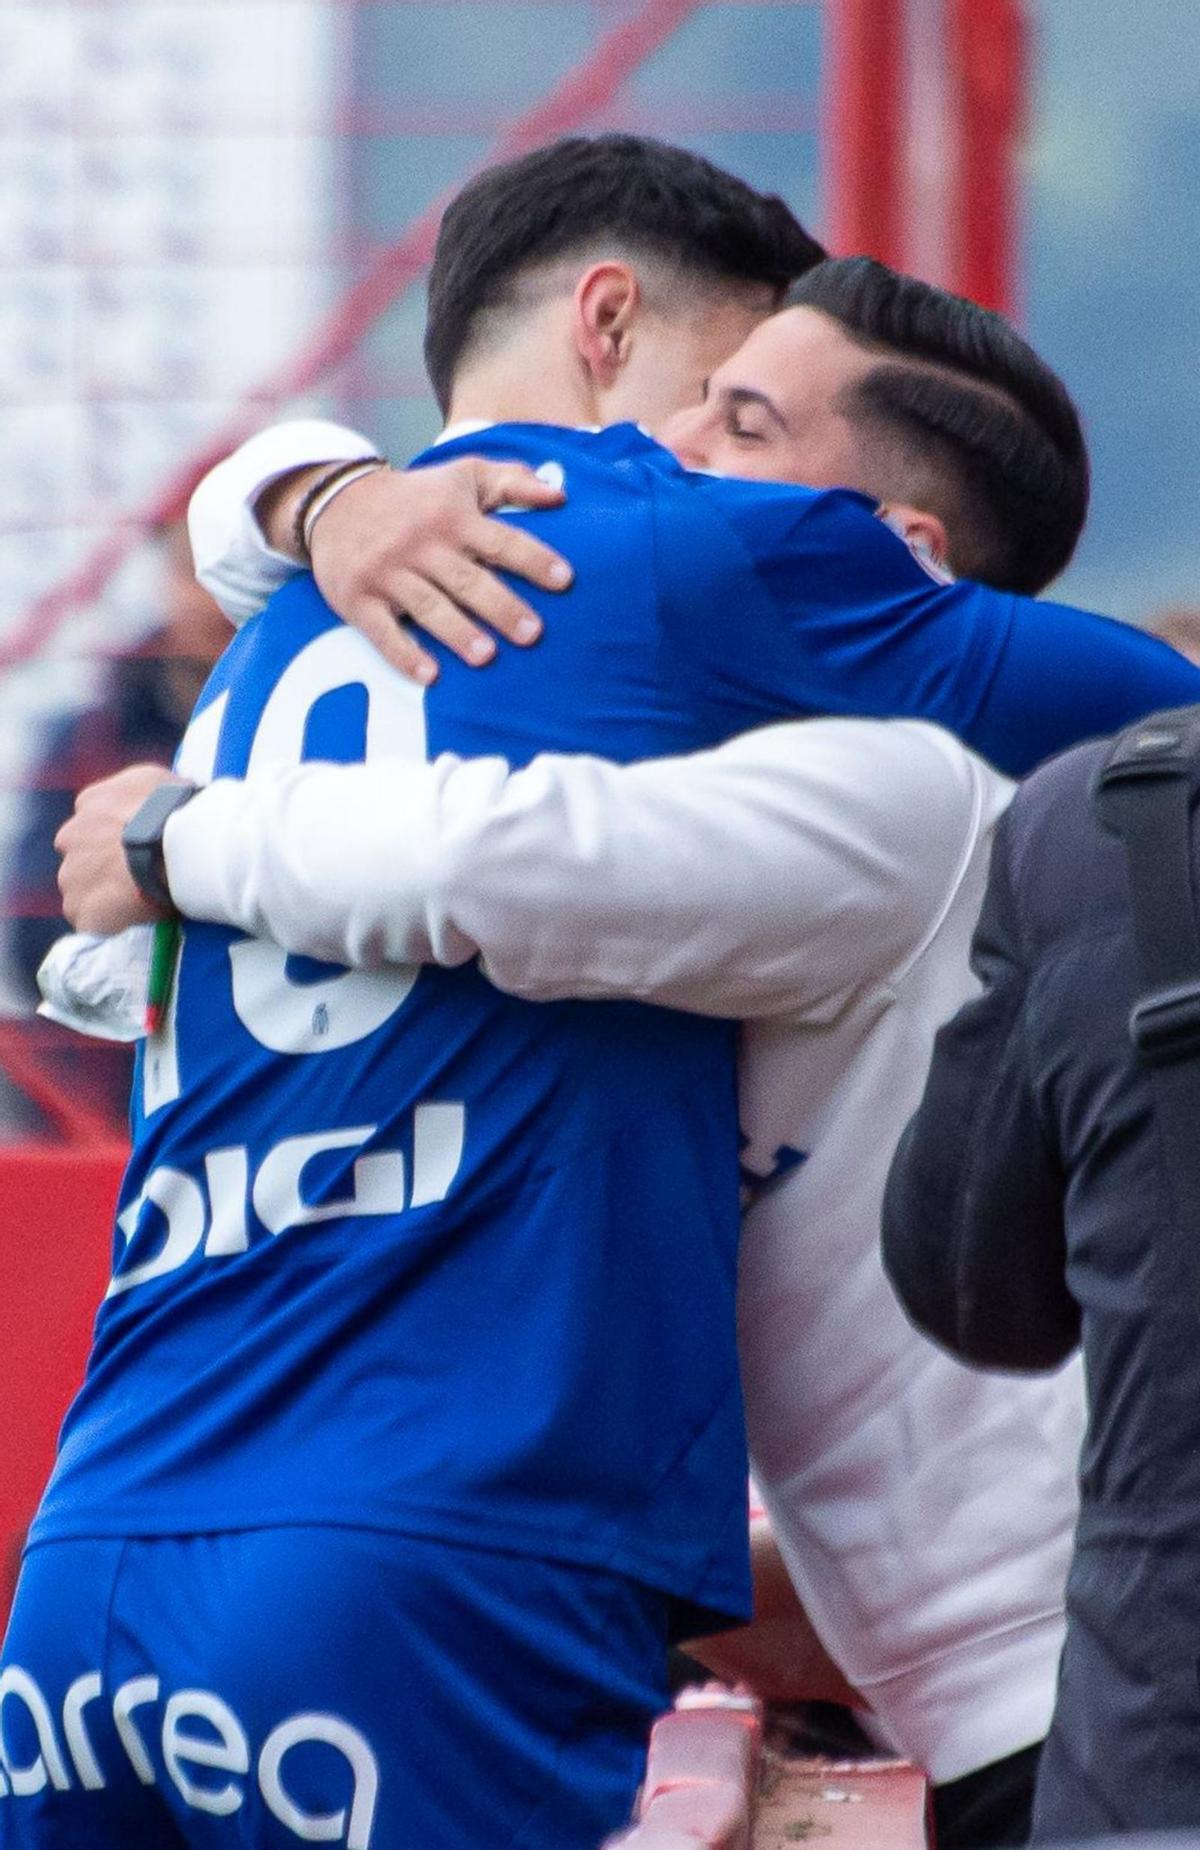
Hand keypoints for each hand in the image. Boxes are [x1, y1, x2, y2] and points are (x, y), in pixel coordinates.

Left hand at [56, 765, 183, 933]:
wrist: (176, 848)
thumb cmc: (174, 810)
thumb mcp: (158, 779)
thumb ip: (139, 790)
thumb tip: (150, 799)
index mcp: (90, 803)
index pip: (95, 821)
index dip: (117, 836)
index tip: (137, 847)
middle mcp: (71, 837)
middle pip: (83, 856)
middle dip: (104, 866)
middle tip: (138, 876)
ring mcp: (72, 876)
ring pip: (83, 890)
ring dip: (105, 896)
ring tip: (137, 903)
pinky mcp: (81, 910)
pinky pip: (91, 921)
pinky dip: (108, 923)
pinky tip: (133, 920)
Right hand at [309, 458, 572, 682]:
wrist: (336, 502)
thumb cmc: (417, 497)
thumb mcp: (463, 476)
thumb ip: (513, 482)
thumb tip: (561, 497)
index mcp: (452, 517)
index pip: (500, 540)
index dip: (532, 559)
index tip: (564, 580)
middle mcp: (421, 545)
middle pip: (467, 579)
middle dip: (501, 606)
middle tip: (533, 634)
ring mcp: (388, 573)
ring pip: (428, 607)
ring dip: (458, 632)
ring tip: (486, 656)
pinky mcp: (359, 599)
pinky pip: (383, 631)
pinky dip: (404, 654)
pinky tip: (430, 676)